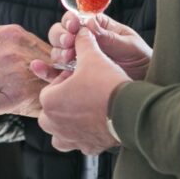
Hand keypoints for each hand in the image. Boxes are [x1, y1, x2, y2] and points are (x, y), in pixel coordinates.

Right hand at [31, 12, 151, 82]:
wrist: (146, 89)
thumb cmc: (143, 61)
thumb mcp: (129, 46)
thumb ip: (109, 37)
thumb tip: (89, 22)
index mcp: (98, 28)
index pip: (77, 19)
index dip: (71, 20)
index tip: (73, 26)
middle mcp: (85, 42)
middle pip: (62, 33)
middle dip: (62, 36)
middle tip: (69, 42)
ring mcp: (79, 60)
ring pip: (58, 51)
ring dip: (58, 52)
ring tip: (68, 58)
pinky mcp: (75, 78)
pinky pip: (57, 73)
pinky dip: (46, 71)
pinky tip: (39, 68)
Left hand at [37, 27, 131, 154]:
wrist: (131, 112)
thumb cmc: (107, 84)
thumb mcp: (93, 57)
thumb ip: (83, 42)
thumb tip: (81, 30)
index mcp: (49, 101)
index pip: (51, 86)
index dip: (67, 78)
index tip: (82, 75)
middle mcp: (53, 124)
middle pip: (52, 109)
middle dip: (65, 99)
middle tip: (84, 91)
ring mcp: (70, 139)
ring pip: (61, 130)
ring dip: (69, 122)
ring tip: (85, 111)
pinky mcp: (87, 148)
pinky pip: (80, 143)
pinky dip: (85, 136)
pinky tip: (97, 126)